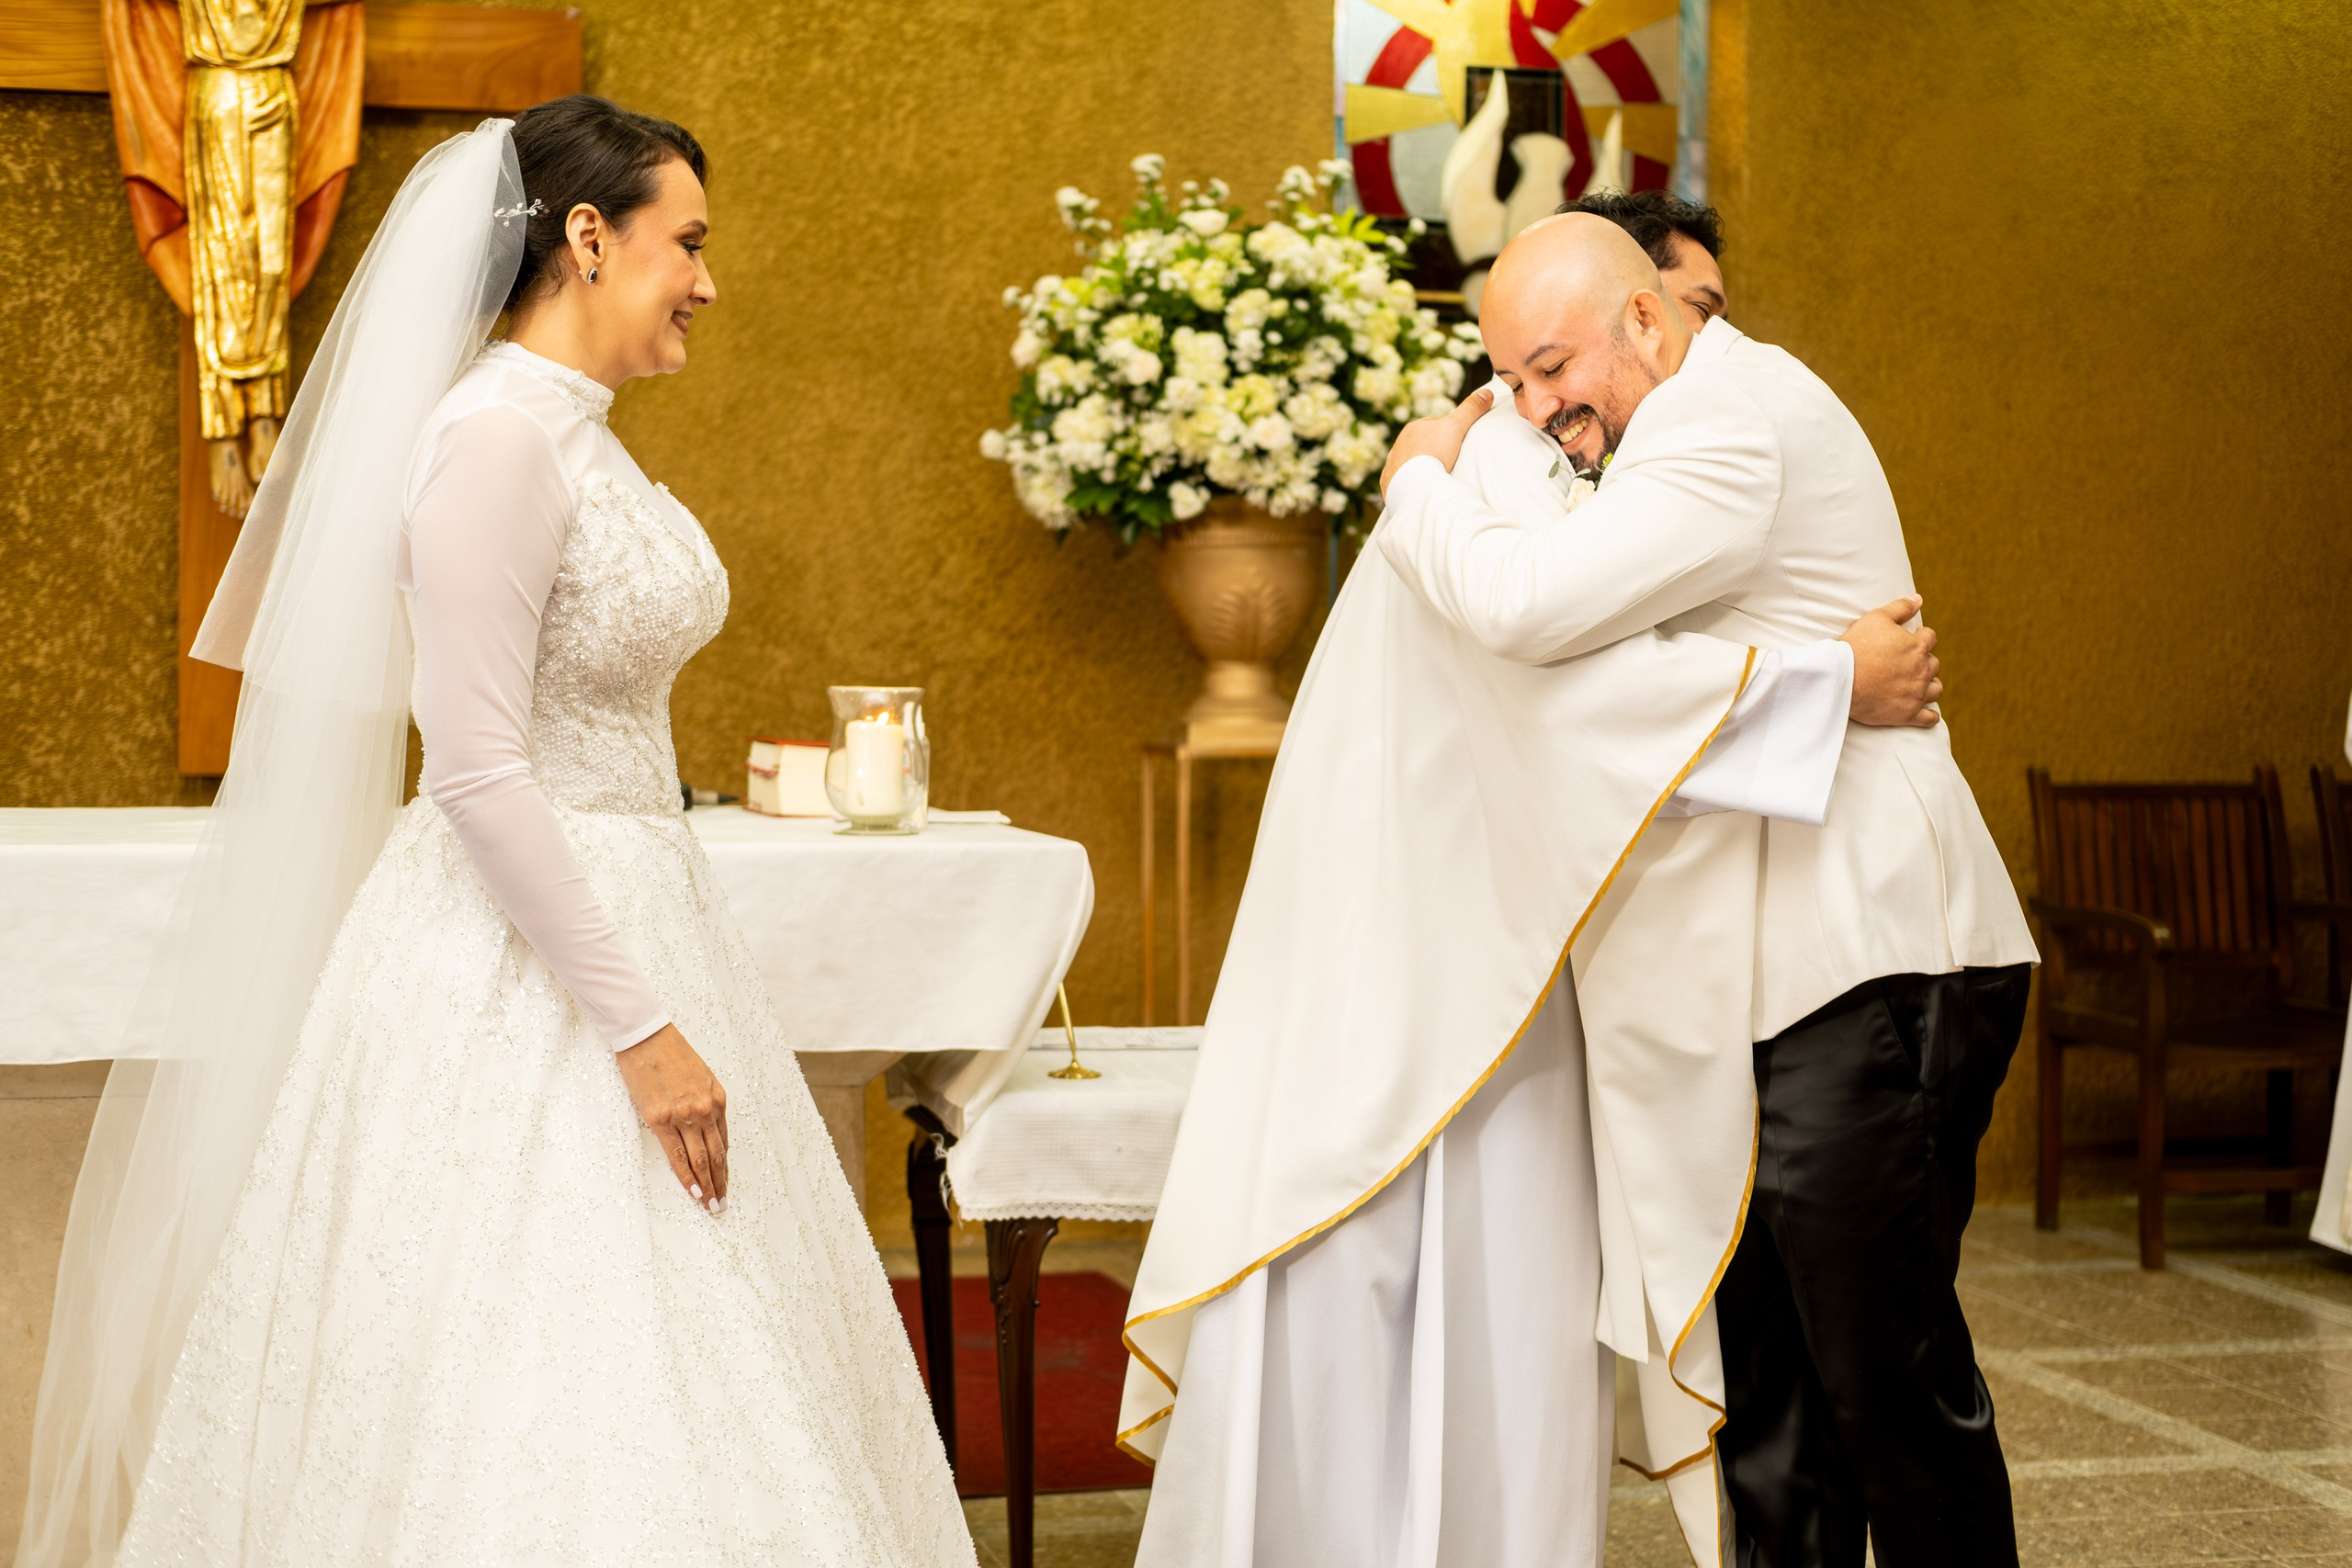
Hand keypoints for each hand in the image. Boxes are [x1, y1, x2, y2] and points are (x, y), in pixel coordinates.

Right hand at [206, 437, 253, 517]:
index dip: (246, 505)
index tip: (244, 515)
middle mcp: (236, 478)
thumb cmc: (231, 454)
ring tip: (224, 511)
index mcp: (242, 478)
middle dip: (237, 507)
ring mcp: (227, 475)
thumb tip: (237, 492)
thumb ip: (239, 480)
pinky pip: (218, 483)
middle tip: (235, 515)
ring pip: (228, 492)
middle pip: (238, 496)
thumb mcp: (237, 469)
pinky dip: (217, 491)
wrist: (225, 440)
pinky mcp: (217, 471)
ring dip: (226, 503)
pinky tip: (216, 499)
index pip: (246, 495)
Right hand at [615, 1023, 728, 1211]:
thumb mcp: (701, 1077)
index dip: (724, 1167)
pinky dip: (687, 1177)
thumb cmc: (671, 1054)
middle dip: (720, 1183)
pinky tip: (694, 1191)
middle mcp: (705, 1109)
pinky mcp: (660, 1119)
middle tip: (722, 1205)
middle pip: (716, 1156)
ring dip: (707, 1186)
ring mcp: (683, 1116)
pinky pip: (676, 1155)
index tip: (725, 1183)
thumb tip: (708, 1135)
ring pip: (700, 1160)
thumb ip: (707, 1105)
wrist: (646, 1036)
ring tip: (712, 1206)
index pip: (723, 1142)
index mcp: (718, 1099)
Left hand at [1379, 386, 1493, 495]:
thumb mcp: (1456, 427)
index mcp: (1414, 427)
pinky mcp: (1390, 479)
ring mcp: (1393, 461)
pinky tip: (1421, 484)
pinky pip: (1402, 477)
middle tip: (1448, 461)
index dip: (1448, 434)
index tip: (1456, 444)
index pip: (1434, 426)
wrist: (1413, 483)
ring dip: (1422, 465)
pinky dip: (1411, 479)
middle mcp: (1400, 442)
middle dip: (1434, 450)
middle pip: (1422, 443)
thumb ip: (1470, 410)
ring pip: (1411, 460)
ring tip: (1436, 475)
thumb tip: (1487, 393)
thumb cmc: (1434, 453)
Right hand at [1841, 594, 1942, 727]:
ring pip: (1936, 690)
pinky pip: (1928, 718)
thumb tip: (1919, 599)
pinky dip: (1929, 715)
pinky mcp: (1907, 715)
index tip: (1911, 640)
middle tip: (1907, 662)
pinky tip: (1926, 712)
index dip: (1920, 637)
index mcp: (1918, 647)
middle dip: (1924, 661)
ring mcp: (1916, 695)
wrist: (1839, 680)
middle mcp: (1922, 671)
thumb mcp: (1875, 618)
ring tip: (1918, 684)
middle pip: (1934, 664)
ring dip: (1930, 685)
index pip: (1930, 638)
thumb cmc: (1855, 647)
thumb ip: (1900, 607)